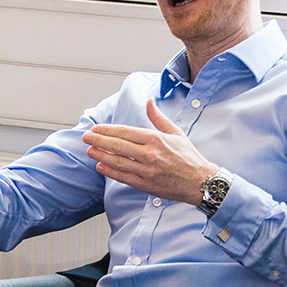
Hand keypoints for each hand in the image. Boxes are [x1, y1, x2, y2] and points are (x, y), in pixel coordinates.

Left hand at [84, 99, 217, 204]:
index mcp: (155, 139)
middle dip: (98, 140)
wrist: (199, 181)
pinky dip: (110, 171)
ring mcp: (146, 170)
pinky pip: (123, 177)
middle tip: (86, 137)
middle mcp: (149, 154)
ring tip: (89, 150)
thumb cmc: (188, 156)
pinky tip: (101, 166)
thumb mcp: (175, 132)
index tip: (96, 128)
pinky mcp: (145, 185)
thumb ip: (158, 117)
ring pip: (117, 161)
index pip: (125, 132)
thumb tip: (149, 102)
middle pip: (117, 145)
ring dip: (100, 155)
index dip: (107, 130)